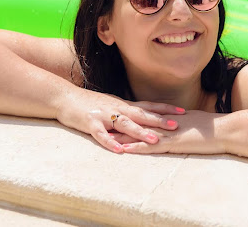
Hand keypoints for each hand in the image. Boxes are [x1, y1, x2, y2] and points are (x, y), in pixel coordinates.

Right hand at [55, 90, 183, 153]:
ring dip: (140, 132)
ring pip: (125, 124)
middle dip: (159, 120)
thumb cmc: (88, 103)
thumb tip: (143, 118)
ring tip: (154, 140)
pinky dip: (111, 142)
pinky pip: (101, 134)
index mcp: (123, 105)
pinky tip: (120, 151)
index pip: (148, 106)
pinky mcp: (90, 123)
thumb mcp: (111, 106)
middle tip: (176, 125)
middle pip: (141, 114)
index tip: (183, 111)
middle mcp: (116, 108)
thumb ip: (125, 112)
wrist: (64, 97)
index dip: (165, 108)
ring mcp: (104, 115)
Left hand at [113, 110, 225, 155]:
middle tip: (104, 122)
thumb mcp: (192, 121)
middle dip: (121, 124)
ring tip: (107, 136)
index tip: (115, 115)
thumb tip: (175, 119)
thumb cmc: (211, 126)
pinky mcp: (173, 144)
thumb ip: (180, 121)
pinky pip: (151, 146)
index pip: (144, 116)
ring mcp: (168, 133)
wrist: (223, 130)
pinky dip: (137, 147)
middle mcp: (165, 123)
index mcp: (168, 117)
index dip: (129, 116)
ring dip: (124, 136)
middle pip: (137, 123)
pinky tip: (125, 150)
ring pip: (140, 134)